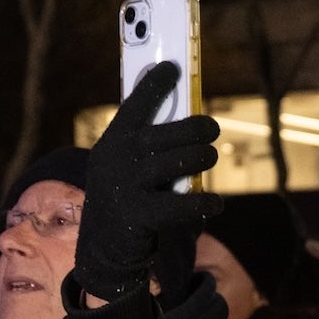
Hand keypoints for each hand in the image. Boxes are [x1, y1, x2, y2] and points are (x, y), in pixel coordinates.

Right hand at [76, 62, 224, 302]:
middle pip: (165, 134)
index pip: (134, 106)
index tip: (172, 67)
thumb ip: (146, 144)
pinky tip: (215, 203)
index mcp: (112, 143)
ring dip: (200, 158)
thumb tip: (189, 122)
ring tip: (209, 157)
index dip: (153, 85)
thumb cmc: (124, 200)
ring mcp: (126, 187)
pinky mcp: (139, 215)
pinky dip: (204, 203)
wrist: (102, 251)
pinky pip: (182, 204)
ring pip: (177, 162)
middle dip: (195, 128)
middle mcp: (116, 160)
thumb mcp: (124, 167)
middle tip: (212, 129)